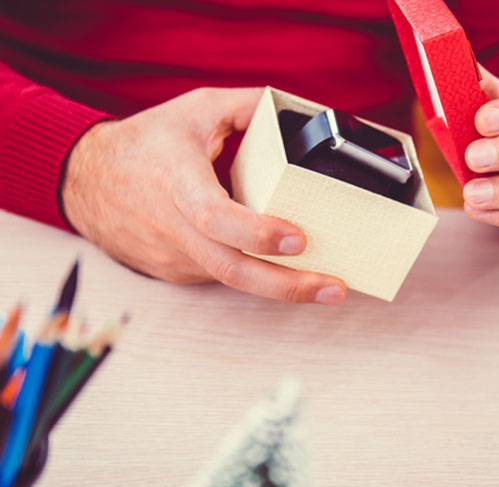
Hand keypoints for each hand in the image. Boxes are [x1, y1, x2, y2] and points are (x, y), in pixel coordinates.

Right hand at [62, 87, 346, 304]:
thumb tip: (300, 115)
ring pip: (231, 280)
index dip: (257, 233)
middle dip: (288, 285)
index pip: (215, 216)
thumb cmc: (146, 143)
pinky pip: (221, 276)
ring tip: (325, 286)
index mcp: (176, 180)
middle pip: (231, 269)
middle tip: (334, 289)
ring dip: (281, 287)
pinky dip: (255, 277)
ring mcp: (172, 256)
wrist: (87, 180)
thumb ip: (247, 107)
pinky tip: (284, 272)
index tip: (300, 240)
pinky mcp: (175, 272)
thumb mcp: (196, 110)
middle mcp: (172, 226)